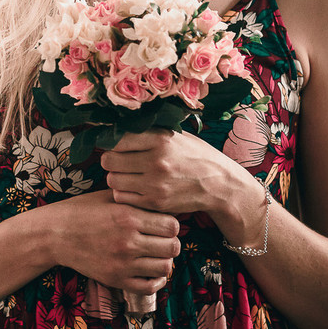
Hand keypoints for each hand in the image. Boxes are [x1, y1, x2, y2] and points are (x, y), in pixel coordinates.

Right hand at [47, 188, 180, 293]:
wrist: (55, 234)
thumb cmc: (81, 211)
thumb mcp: (109, 197)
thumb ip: (136, 199)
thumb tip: (161, 201)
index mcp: (128, 217)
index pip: (172, 226)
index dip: (171, 224)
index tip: (163, 223)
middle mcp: (128, 242)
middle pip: (172, 247)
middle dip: (171, 242)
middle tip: (162, 239)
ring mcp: (122, 264)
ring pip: (165, 267)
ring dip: (165, 260)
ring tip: (156, 254)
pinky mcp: (116, 279)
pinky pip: (150, 286)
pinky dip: (156, 279)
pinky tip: (150, 269)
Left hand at [100, 128, 236, 214]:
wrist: (219, 185)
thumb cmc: (195, 156)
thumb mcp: (176, 136)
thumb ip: (148, 131)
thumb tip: (116, 125)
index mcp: (160, 140)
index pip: (116, 139)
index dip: (111, 141)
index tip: (115, 144)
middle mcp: (156, 161)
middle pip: (108, 160)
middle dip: (111, 160)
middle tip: (119, 161)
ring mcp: (155, 184)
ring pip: (112, 180)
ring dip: (117, 177)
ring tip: (129, 175)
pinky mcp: (155, 203)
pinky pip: (122, 197)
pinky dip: (124, 193)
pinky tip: (136, 187)